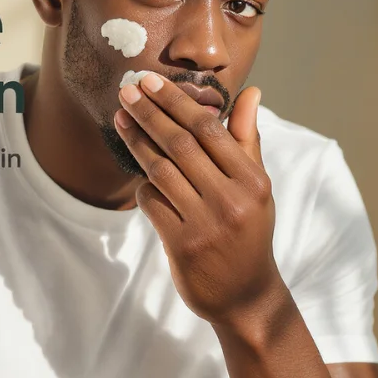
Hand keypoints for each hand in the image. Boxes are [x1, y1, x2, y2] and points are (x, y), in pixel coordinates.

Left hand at [115, 72, 282, 329]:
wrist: (246, 295)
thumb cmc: (249, 231)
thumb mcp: (257, 187)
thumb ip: (248, 139)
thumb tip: (251, 92)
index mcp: (253, 180)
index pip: (209, 129)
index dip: (176, 102)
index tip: (151, 82)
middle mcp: (232, 200)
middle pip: (181, 144)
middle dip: (149, 113)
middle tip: (126, 91)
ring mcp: (206, 223)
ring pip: (161, 170)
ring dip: (137, 142)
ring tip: (120, 120)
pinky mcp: (183, 245)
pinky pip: (152, 203)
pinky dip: (143, 186)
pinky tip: (139, 175)